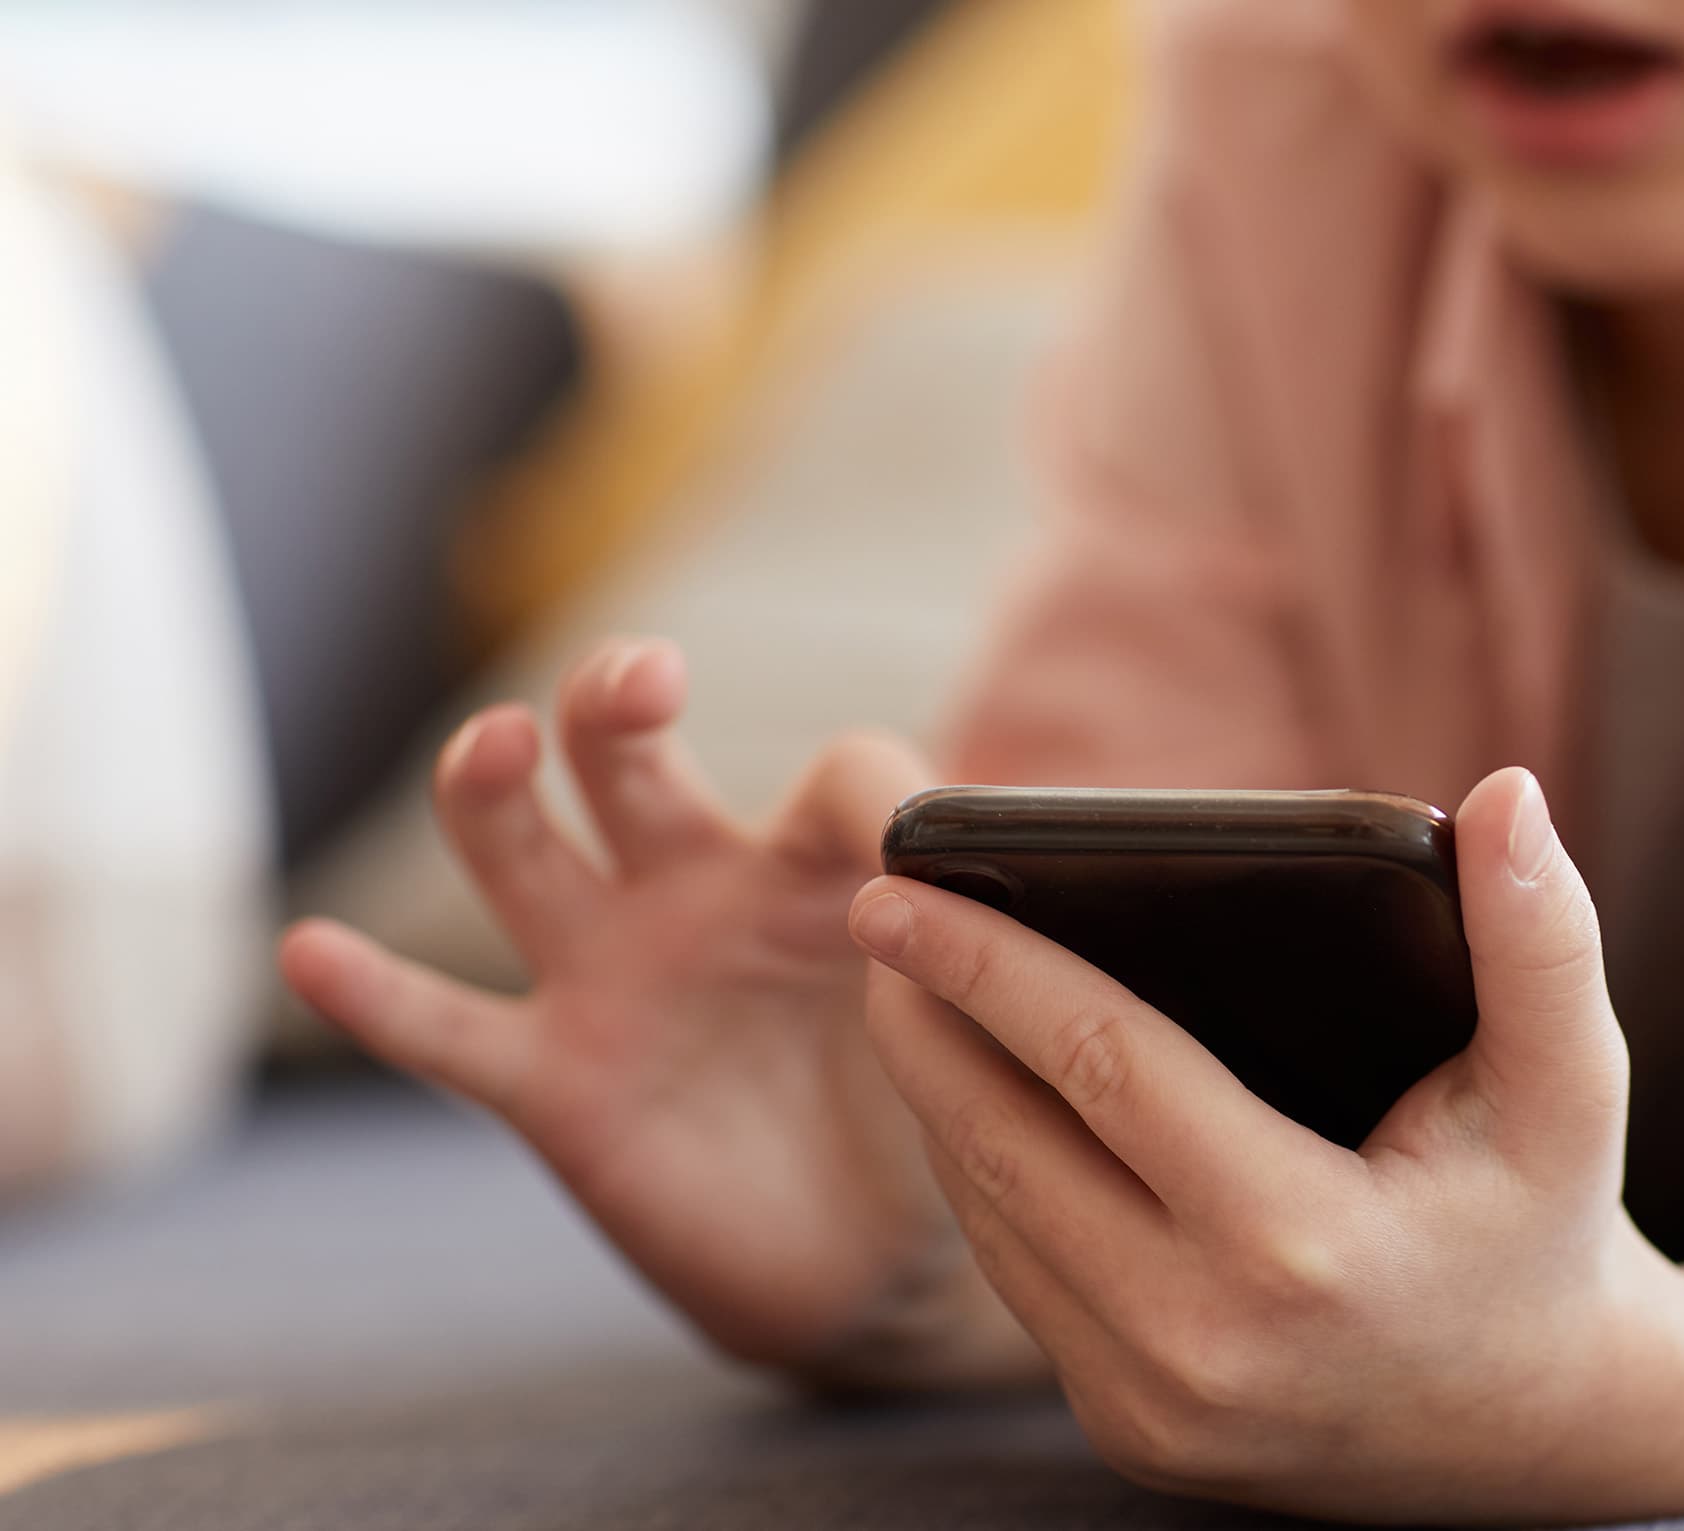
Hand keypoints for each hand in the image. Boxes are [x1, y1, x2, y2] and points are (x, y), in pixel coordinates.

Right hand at [281, 640, 1033, 1384]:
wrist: (869, 1259)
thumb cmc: (922, 1094)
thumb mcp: (968, 1008)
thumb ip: (987, 942)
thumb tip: (1024, 877)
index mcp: (809, 863)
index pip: (833, 775)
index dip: (869, 797)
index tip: (908, 842)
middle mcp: (694, 892)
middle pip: (626, 758)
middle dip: (616, 698)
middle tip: (646, 682)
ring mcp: (611, 978)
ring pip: (522, 851)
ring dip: (496, 789)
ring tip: (503, 748)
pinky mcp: (554, 1080)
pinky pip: (446, 1030)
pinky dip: (373, 996)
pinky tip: (312, 950)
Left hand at [846, 767, 1683, 1520]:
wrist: (1548, 1433)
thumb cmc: (1545, 1222)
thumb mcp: (1571, 1083)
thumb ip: (1541, 936)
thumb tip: (1508, 795)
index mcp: (1300, 1248)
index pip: (1104, 1066)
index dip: (991, 964)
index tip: (902, 887)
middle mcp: (1205, 1344)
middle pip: (1008, 1146)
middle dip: (925, 1024)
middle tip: (879, 919)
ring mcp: (1157, 1408)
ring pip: (998, 1222)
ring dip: (942, 1103)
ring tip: (914, 994)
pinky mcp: (1134, 1436)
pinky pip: (1026, 1285)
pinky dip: (988, 1186)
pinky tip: (980, 1103)